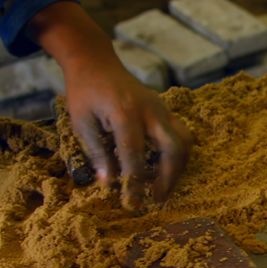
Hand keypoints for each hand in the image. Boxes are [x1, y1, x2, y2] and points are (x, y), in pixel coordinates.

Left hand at [63, 60, 191, 208]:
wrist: (97, 63)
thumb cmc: (85, 93)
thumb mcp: (82, 123)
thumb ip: (97, 153)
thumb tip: (108, 183)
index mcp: (125, 114)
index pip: (135, 156)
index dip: (134, 183)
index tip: (132, 204)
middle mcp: (151, 111)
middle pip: (173, 148)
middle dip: (169, 177)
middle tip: (157, 197)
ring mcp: (162, 109)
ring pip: (184, 141)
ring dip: (178, 167)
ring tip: (164, 186)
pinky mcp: (166, 110)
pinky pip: (181, 134)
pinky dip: (177, 154)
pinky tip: (165, 167)